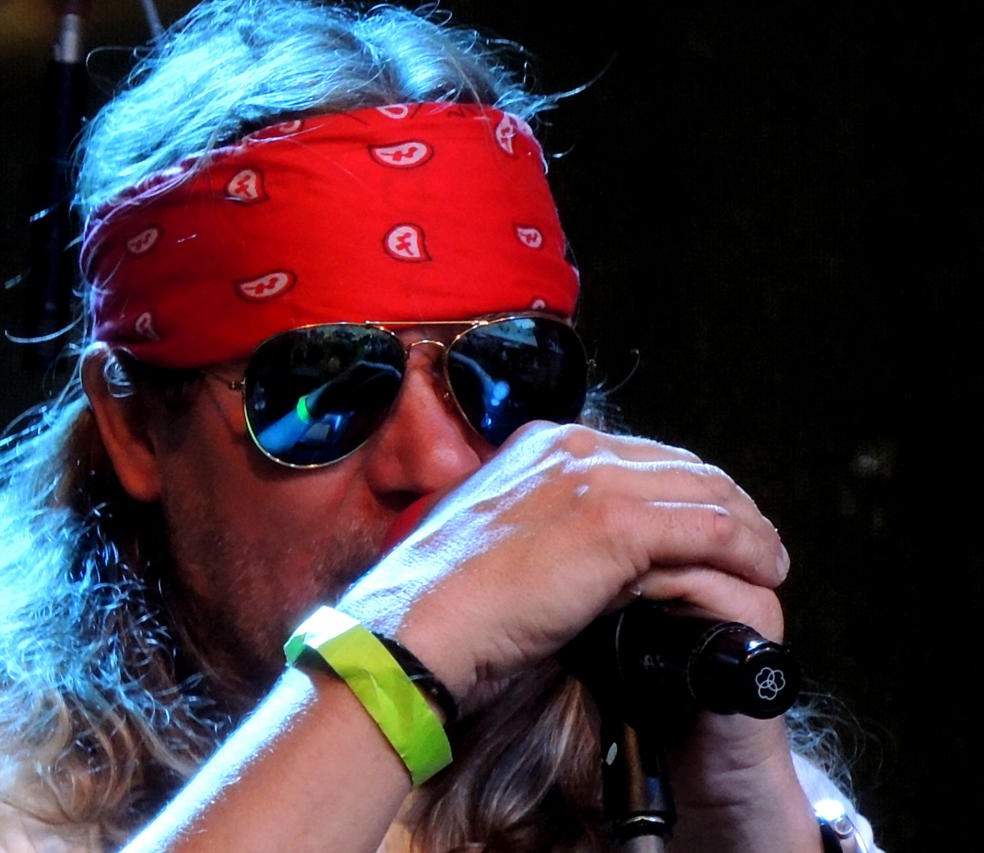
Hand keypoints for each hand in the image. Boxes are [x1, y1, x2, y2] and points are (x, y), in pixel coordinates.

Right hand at [338, 422, 788, 709]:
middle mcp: (568, 447)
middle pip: (678, 465)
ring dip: (748, 525)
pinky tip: (766, 570)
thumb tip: (572, 552)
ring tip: (770, 557)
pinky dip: (747, 547)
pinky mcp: (614, 523)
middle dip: (723, 502)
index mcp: (536, 446)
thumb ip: (537, 527)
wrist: (416, 626)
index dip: (680, 489)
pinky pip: (710, 527)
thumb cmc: (441, 602)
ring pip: (704, 490)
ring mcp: (592, 479)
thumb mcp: (492, 541)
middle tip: (753, 540)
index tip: (705, 522)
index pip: (636, 456)